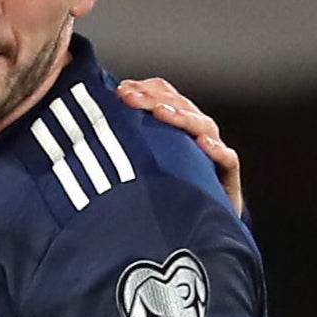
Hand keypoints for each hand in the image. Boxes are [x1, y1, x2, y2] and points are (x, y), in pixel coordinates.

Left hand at [116, 77, 242, 215]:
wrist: (201, 227)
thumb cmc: (165, 194)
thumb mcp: (140, 165)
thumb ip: (123, 144)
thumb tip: (88, 129)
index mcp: (176, 126)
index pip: (165, 96)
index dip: (145, 90)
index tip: (120, 91)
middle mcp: (196, 134)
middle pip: (181, 107)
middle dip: (154, 99)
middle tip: (130, 98)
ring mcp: (214, 154)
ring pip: (203, 126)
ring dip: (181, 117)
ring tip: (161, 113)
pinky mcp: (227, 178)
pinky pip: (227, 159)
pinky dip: (217, 150)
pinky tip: (203, 144)